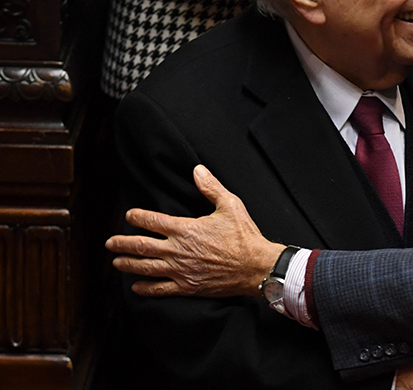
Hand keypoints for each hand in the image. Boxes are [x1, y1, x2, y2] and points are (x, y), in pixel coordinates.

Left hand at [105, 165, 283, 297]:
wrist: (256, 266)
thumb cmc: (244, 235)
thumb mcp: (230, 205)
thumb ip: (210, 187)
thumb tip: (197, 170)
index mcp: (185, 228)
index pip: (152, 221)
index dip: (137, 217)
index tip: (129, 215)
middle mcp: (178, 250)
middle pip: (141, 246)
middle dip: (122, 243)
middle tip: (110, 242)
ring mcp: (181, 270)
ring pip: (145, 268)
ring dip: (128, 264)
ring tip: (116, 262)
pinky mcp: (187, 286)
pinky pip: (160, 289)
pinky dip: (145, 288)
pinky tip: (136, 287)